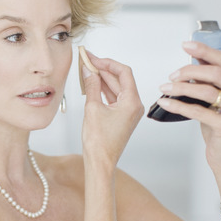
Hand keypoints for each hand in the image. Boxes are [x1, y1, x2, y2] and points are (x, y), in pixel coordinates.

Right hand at [81, 50, 143, 166]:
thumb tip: (88, 71)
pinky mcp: (120, 116)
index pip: (124, 73)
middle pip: (120, 79)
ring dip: (102, 78)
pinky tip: (91, 83)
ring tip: (87, 69)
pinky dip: (102, 89)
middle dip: (103, 69)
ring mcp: (127, 111)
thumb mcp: (93, 108)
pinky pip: (113, 97)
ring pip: (115, 88)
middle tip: (87, 60)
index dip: (108, 63)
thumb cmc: (100, 142)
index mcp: (132, 102)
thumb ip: (92, 86)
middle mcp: (133, 106)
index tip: (94, 58)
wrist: (100, 162)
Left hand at [156, 36, 220, 169]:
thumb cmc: (220, 122)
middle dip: (190, 70)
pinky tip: (166, 102)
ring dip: (181, 88)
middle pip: (216, 74)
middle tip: (172, 74)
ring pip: (207, 91)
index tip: (185, 45)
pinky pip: (199, 111)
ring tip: (164, 88)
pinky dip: (179, 105)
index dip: (204, 50)